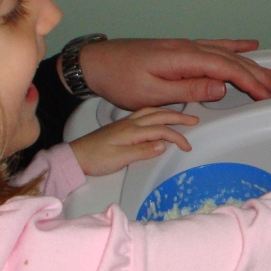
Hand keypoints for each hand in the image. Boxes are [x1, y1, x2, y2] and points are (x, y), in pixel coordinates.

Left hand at [68, 107, 197, 175]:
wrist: (75, 155)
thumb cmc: (95, 158)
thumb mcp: (119, 159)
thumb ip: (142, 151)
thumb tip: (163, 145)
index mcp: (132, 131)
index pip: (161, 131)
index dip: (177, 138)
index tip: (187, 146)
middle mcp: (131, 123)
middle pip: (160, 116)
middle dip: (179, 117)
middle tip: (194, 120)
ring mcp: (126, 122)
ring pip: (152, 111)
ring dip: (168, 112)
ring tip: (181, 114)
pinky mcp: (121, 124)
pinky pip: (144, 112)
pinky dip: (156, 111)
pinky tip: (158, 114)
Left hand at [73, 38, 270, 108]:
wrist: (97, 63)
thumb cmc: (119, 78)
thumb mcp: (151, 93)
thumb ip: (188, 90)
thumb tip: (221, 88)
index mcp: (183, 58)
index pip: (227, 69)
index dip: (251, 82)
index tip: (269, 94)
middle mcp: (189, 48)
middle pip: (234, 61)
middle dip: (262, 75)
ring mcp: (187, 47)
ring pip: (229, 55)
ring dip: (255, 65)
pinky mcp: (183, 50)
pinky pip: (216, 47)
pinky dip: (236, 47)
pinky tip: (251, 47)